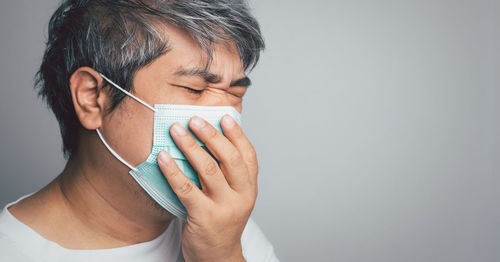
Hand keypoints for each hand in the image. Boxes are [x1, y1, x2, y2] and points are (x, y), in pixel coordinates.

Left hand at [157, 114, 257, 261]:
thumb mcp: (234, 197)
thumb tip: (210, 140)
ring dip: (190, 146)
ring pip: (208, 169)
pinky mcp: (204, 217)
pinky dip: (173, 171)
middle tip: (194, 120)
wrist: (218, 256)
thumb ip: (228, 174)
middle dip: (211, 136)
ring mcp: (224, 207)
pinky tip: (163, 158)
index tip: (224, 117)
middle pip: (229, 158)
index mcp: (250, 188)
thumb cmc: (223, 221)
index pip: (248, 155)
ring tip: (176, 131)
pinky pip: (186, 189)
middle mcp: (241, 196)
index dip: (237, 134)